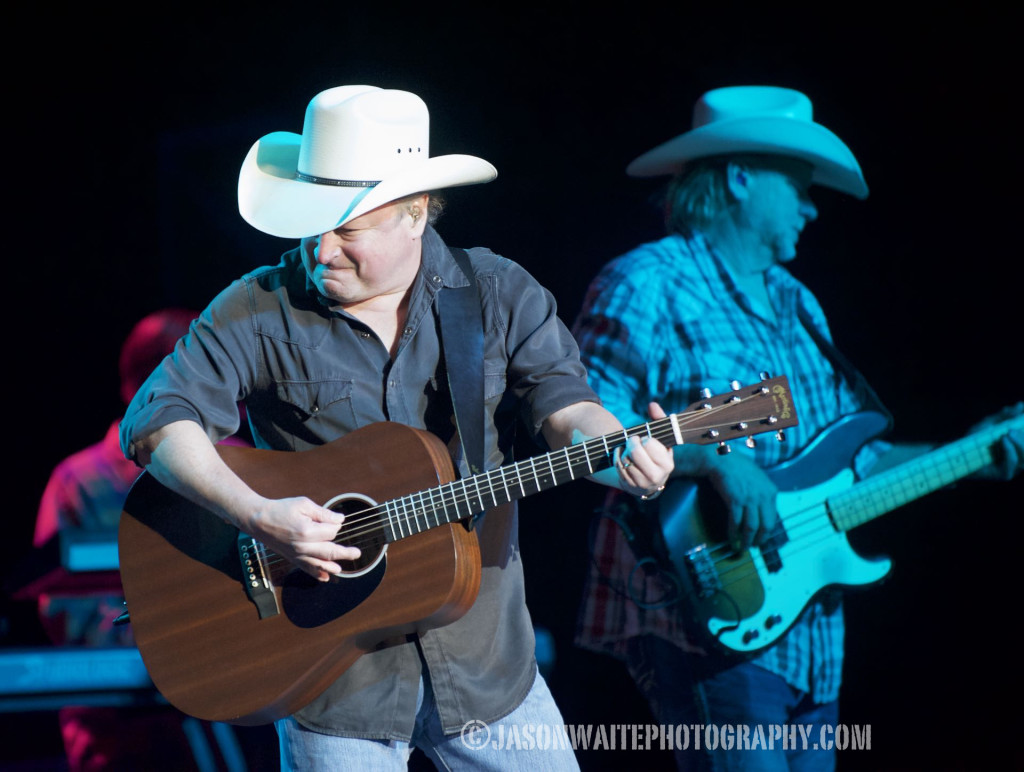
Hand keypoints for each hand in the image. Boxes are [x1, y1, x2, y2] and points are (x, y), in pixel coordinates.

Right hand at [240, 496, 361, 581]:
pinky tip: (325, 578)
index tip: (334, 521)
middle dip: (345, 553)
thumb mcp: (303, 504)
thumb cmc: (281, 509)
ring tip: (342, 569)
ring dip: (332, 567)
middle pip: (329, 552)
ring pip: (319, 564)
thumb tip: (340, 520)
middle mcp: (302, 546)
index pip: (331, 532)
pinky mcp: (292, 558)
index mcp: (306, 531)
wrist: (259, 520)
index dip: (335, 526)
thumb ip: (323, 513)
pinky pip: (306, 569)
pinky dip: (316, 574)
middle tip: (357, 553)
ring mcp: (297, 554)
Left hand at [614, 402, 674, 497]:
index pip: (649, 443)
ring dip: (624, 452)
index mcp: (667, 464)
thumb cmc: (656, 453)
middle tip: (632, 441)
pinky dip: (617, 459)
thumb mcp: (662, 438)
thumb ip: (659, 419)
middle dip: (631, 442)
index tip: (645, 440)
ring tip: (629, 451)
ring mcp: (642, 483)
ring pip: (625, 460)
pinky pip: (618, 467)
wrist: (649, 479)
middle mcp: (656, 476)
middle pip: (635, 452)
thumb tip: (652, 404)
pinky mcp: (630, 487)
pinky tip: (622, 456)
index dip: (644, 439)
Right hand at [706, 452, 778, 550]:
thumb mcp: (758, 479)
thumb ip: (763, 493)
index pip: (773, 518)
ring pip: (751, 526)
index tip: (762, 538)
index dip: (767, 531)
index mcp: (771, 491)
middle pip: (766, 525)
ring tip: (743, 547)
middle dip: (760, 539)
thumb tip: (763, 511)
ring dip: (747, 539)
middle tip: (754, 546)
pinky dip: (733, 532)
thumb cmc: (737, 468)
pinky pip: (736, 521)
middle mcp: (762, 496)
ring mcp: (749, 498)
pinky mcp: (735, 500)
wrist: (722, 460)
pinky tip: (731, 538)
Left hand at [969, 402, 1023, 480]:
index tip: (1023, 415)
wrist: (956, 454)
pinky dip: (1010, 450)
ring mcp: (1014, 467)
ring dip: (1019, 443)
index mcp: (1019, 446)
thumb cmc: (974, 439)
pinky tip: (1003, 440)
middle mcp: (1020, 457)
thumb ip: (1005, 416)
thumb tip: (1021, 405)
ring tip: (1008, 433)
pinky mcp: (1005, 474)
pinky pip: (1012, 464)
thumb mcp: (989, 424)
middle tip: (1013, 428)